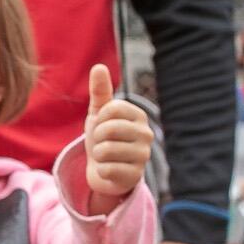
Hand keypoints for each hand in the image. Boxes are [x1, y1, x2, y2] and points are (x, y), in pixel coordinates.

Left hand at [83, 64, 152, 212]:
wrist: (103, 169)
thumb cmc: (103, 137)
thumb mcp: (99, 113)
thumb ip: (100, 91)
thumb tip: (99, 66)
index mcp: (139, 115)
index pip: (110, 109)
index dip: (99, 119)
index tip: (102, 126)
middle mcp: (146, 134)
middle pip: (108, 129)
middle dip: (97, 138)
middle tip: (103, 143)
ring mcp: (143, 156)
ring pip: (106, 150)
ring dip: (98, 155)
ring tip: (106, 157)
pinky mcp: (135, 176)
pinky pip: (107, 169)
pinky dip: (101, 171)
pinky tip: (109, 170)